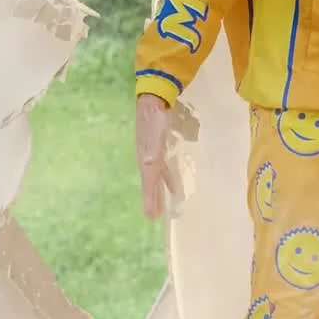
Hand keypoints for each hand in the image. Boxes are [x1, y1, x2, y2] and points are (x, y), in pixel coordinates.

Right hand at [136, 93, 182, 218]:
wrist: (153, 100)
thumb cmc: (154, 124)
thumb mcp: (154, 149)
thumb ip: (153, 166)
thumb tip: (148, 176)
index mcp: (145, 162)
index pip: (148, 187)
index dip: (150, 201)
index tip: (152, 218)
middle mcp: (146, 160)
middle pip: (151, 184)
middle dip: (154, 198)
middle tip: (158, 215)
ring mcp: (152, 152)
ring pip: (157, 176)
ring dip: (161, 189)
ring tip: (168, 202)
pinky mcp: (159, 144)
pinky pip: (163, 167)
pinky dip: (167, 176)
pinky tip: (173, 179)